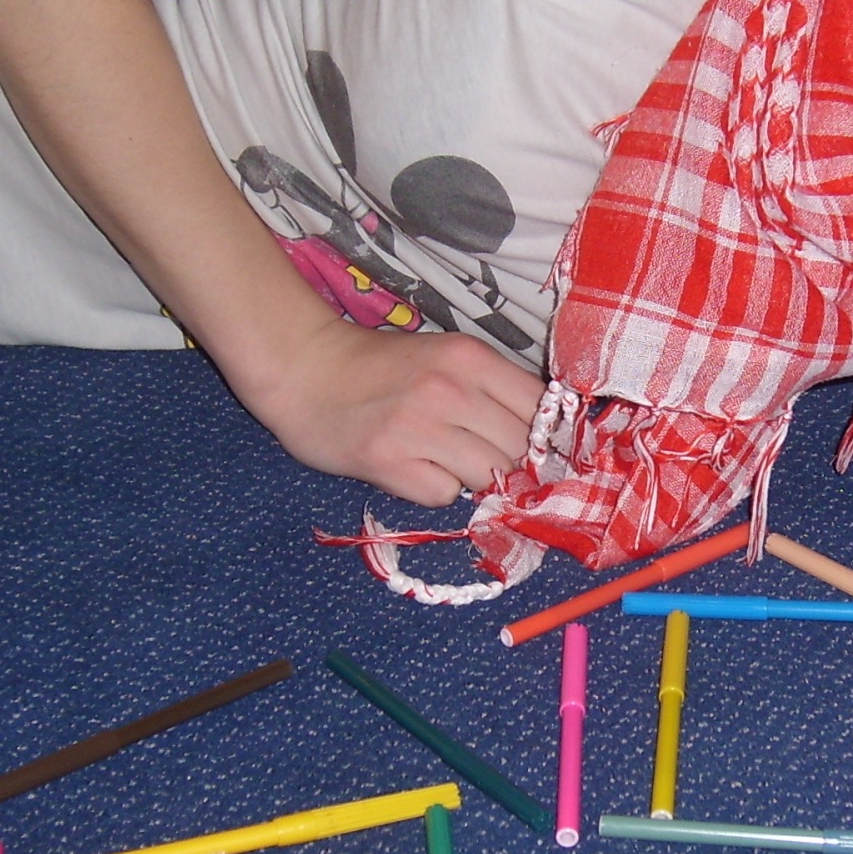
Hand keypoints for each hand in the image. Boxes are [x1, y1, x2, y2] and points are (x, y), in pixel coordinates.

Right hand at [244, 320, 545, 506]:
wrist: (304, 369)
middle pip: (522, 450)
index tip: (542, 455)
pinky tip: (413, 468)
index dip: (548, 439)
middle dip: (515, 466)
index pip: (543, 410)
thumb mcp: (444, 359)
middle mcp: (451, 389)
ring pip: (489, 476)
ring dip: (475, 479)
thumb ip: (491, 390)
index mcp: (471, 358)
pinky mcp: (388, 460)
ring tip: (444, 461)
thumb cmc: (379, 367)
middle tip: (488, 463)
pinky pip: (444, 494)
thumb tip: (543, 440)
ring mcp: (419, 426)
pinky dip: (436, 489)